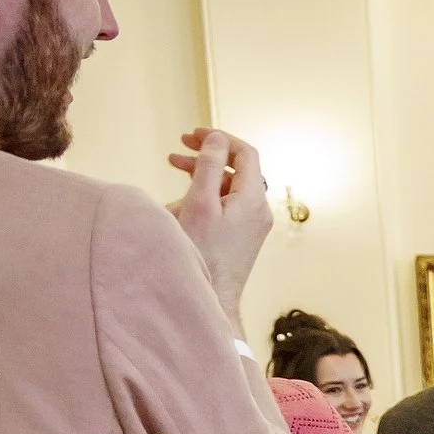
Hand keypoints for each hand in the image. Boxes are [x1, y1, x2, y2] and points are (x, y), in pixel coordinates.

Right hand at [165, 127, 272, 331]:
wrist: (211, 298)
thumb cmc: (202, 255)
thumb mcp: (200, 203)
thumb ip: (209, 167)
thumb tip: (216, 138)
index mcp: (254, 199)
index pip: (245, 153)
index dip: (219, 139)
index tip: (193, 135)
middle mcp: (259, 211)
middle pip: (237, 168)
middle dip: (208, 153)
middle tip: (180, 147)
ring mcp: (252, 224)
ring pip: (230, 186)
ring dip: (203, 173)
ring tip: (174, 166)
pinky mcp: (242, 236)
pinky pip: (227, 204)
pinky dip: (207, 193)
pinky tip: (183, 197)